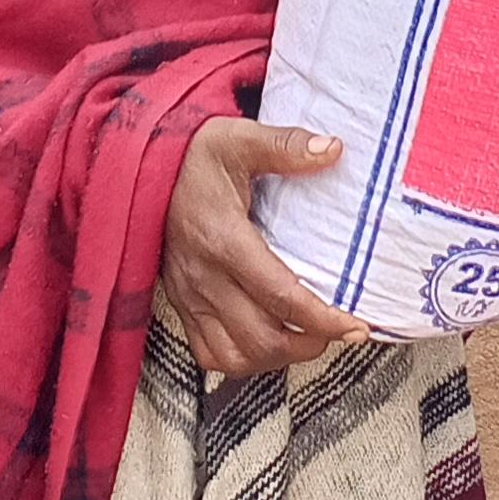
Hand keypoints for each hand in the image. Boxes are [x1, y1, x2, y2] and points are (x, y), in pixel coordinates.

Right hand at [159, 119, 369, 376]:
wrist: (141, 168)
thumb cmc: (193, 156)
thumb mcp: (239, 139)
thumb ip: (286, 146)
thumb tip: (333, 149)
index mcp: (224, 240)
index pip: (280, 296)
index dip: (324, 319)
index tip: (357, 328)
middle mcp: (204, 277)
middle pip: (262, 339)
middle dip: (309, 344)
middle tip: (339, 331)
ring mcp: (189, 297)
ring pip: (235, 357)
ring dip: (278, 357)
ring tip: (308, 339)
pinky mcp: (181, 305)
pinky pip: (209, 355)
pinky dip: (244, 360)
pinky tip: (268, 343)